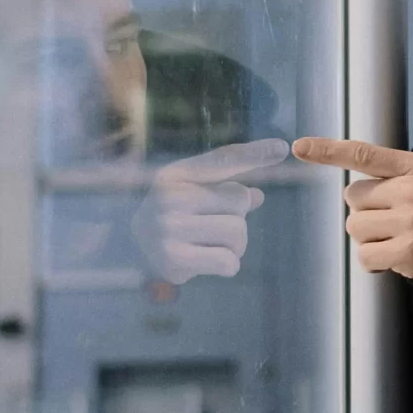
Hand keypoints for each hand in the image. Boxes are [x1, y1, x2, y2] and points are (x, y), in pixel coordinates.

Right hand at [131, 138, 290, 284]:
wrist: (129, 247)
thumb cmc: (171, 214)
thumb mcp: (193, 190)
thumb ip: (226, 187)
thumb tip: (259, 195)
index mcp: (176, 174)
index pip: (223, 160)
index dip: (255, 153)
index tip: (283, 147)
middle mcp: (169, 198)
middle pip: (240, 202)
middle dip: (237, 218)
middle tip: (210, 227)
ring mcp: (168, 229)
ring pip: (238, 234)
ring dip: (235, 246)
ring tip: (210, 245)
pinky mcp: (173, 260)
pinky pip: (229, 262)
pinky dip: (228, 265)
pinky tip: (206, 261)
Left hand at [293, 137, 412, 278]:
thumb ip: (393, 179)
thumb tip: (349, 193)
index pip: (365, 155)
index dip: (329, 151)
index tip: (299, 147)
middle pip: (352, 198)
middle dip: (366, 213)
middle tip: (396, 222)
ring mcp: (412, 221)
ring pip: (355, 227)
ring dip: (369, 238)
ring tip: (398, 240)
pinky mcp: (408, 251)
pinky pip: (364, 255)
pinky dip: (374, 261)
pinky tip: (396, 259)